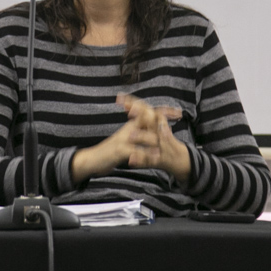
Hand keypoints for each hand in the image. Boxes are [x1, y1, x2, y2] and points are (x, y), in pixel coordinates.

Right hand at [71, 95, 185, 183]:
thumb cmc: (110, 151)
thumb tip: (152, 130)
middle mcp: (128, 129)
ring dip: (158, 135)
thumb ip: (138, 133)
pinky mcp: (120, 151)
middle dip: (164, 117)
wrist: (93, 159)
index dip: (163, 111)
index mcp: (131, 126)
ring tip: (169, 136)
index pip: (147, 113)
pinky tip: (156, 156)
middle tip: (177, 115)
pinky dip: (147, 153)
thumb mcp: (126, 139)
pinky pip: (136, 150)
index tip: (178, 112)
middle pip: (148, 118)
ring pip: (144, 134)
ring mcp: (124, 139)